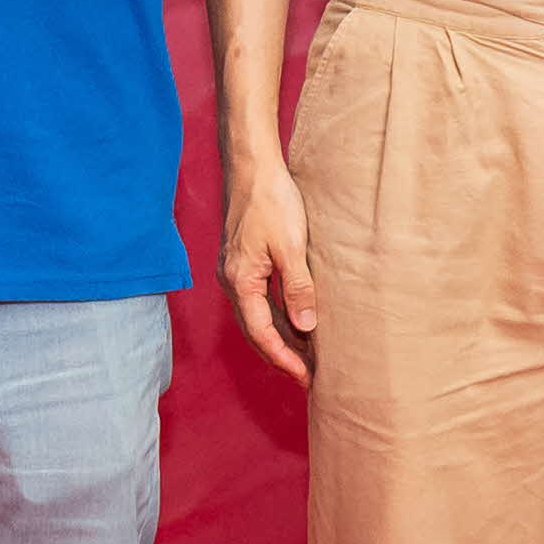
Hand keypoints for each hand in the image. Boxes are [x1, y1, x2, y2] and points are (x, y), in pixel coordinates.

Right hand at [222, 159, 319, 381]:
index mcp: (240, 282)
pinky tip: (298, 319)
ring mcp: (236, 271)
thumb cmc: (271, 201)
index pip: (263, 334)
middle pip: (257, 331)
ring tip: (308, 354)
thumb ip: (298, 289)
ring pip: (259, 316)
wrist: (252, 166)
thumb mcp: (291, 247)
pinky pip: (261, 299)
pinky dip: (279, 314)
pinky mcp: (244, 260)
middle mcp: (233, 281)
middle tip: (310, 375)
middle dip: (283, 355)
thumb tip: (306, 329)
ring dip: (282, 336)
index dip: (285, 359)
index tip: (307, 377)